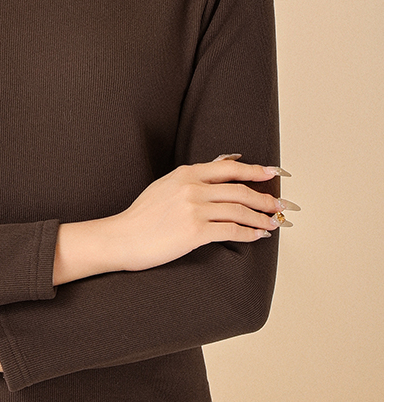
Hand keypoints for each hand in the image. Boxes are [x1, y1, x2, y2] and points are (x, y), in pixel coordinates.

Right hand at [53, 157, 293, 282]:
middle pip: (239, 190)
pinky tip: (258, 236)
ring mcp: (194, 209)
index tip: (273, 172)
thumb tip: (224, 164)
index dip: (254, 170)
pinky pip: (231, 231)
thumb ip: (193, 177)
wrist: (122, 237)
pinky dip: (249, 233)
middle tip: (281, 204)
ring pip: (239, 211)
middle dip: (265, 198)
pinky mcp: (195, 232)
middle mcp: (192, 188)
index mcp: (185, 173)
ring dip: (261, 218)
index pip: (229, 168)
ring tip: (273, 223)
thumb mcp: (165, 185)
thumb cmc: (142, 216)